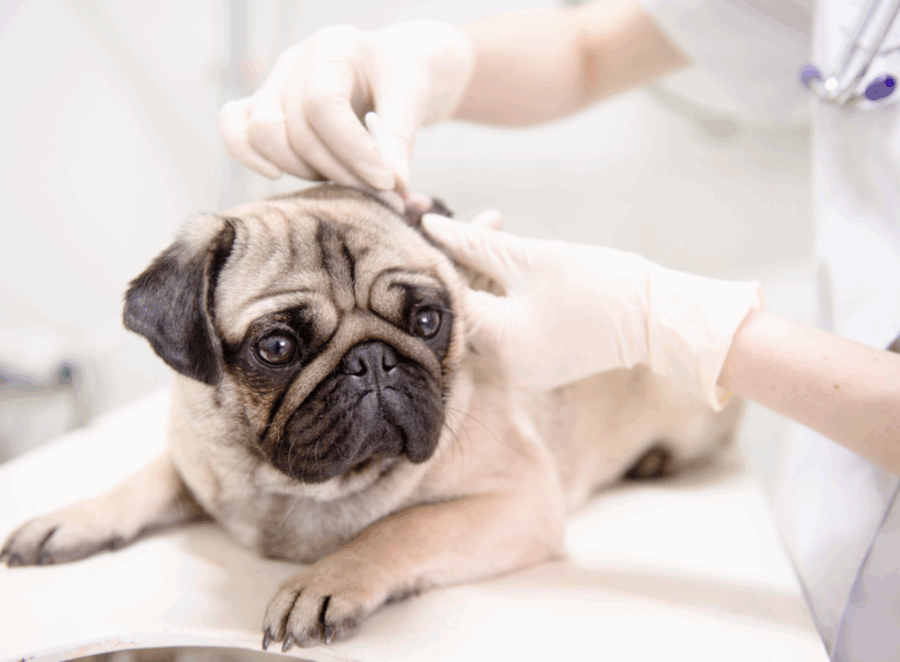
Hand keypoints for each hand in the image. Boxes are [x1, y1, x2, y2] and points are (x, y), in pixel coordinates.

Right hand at [218, 21, 474, 190]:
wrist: (387, 66)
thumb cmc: (400, 77)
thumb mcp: (412, 99)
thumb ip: (400, 141)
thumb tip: (395, 186)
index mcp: (334, 48)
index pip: (323, 104)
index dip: (353, 150)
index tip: (386, 181)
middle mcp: (295, 61)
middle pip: (295, 128)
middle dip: (337, 170)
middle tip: (373, 188)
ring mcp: (273, 83)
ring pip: (262, 134)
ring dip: (303, 169)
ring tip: (342, 177)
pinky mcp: (262, 104)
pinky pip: (235, 127)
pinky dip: (248, 154)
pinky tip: (277, 175)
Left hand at [422, 214, 762, 407]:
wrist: (659, 319)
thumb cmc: (603, 283)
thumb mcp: (533, 256)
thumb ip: (474, 243)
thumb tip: (430, 224)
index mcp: (499, 343)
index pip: (445, 298)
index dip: (433, 255)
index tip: (424, 219)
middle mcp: (500, 367)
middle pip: (457, 310)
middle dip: (455, 261)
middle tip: (456, 219)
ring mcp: (515, 371)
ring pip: (477, 316)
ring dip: (476, 275)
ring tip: (489, 229)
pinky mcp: (529, 365)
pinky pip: (497, 327)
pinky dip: (496, 295)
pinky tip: (501, 257)